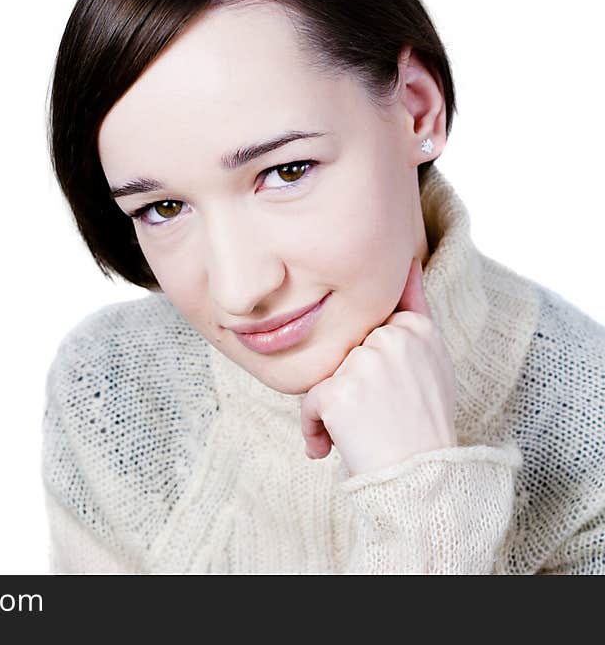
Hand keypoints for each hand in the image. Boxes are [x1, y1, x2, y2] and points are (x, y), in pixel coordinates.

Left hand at [300, 256, 457, 476]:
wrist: (420, 478)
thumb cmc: (424, 422)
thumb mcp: (433, 362)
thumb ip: (415, 314)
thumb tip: (409, 264)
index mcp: (416, 329)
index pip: (380, 313)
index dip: (375, 342)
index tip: (390, 356)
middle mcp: (391, 339)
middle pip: (344, 348)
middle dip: (348, 381)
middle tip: (377, 416)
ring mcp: (364, 363)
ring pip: (324, 374)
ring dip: (330, 406)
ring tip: (360, 431)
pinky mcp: (338, 391)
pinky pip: (309, 402)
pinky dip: (314, 428)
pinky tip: (333, 446)